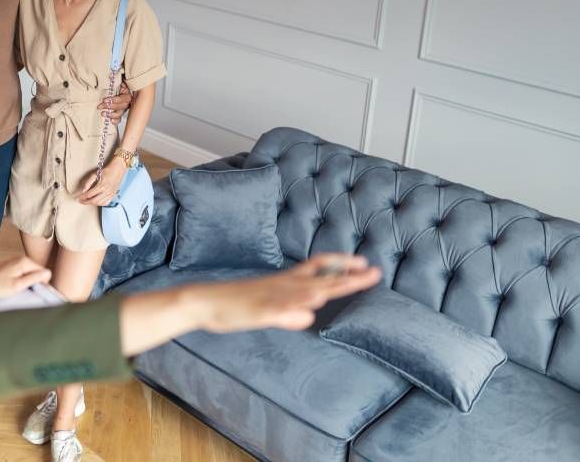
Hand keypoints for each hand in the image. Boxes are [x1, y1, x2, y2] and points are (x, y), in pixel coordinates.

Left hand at [0, 256, 51, 301]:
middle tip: (24, 291)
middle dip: (34, 282)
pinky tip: (14, 286)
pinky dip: (22, 280)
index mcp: (25, 262)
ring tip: (18, 289)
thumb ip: (34, 279)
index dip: (41, 284)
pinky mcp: (12, 266)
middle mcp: (22, 258)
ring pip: (31, 273)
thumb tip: (49, 273)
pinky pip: (24, 273)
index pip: (44, 272)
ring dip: (28, 282)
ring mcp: (16, 261)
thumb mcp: (17, 286)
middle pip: (37, 272)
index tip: (33, 292)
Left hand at [78, 157, 126, 205]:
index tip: (78, 198)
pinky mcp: (113, 195)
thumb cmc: (107, 170)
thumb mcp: (95, 174)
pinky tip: (96, 202)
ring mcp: (111, 194)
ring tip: (87, 201)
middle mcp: (107, 191)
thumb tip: (83, 190)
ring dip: (92, 204)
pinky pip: (106, 203)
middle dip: (86, 202)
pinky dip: (100, 204)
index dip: (82, 197)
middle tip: (81, 201)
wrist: (118, 169)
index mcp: (102, 186)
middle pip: (94, 201)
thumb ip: (88, 182)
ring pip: (100, 203)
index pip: (89, 194)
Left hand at [98, 81, 131, 125]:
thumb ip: (115, 79)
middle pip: (121, 106)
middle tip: (100, 106)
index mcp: (127, 93)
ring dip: (112, 114)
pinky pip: (120, 118)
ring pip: (120, 113)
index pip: (122, 98)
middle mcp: (127, 101)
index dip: (114, 100)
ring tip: (103, 114)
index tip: (105, 100)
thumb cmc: (116, 83)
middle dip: (110, 107)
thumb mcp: (117, 79)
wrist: (117, 85)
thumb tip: (110, 75)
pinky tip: (111, 121)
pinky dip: (116, 120)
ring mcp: (124, 107)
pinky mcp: (120, 112)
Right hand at [192, 254, 381, 332]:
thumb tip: (310, 315)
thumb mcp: (268, 311)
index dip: (342, 264)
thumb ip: (289, 312)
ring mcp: (270, 297)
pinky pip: (279, 307)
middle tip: (375, 271)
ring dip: (328, 285)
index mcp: (286, 282)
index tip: (364, 264)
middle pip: (321, 279)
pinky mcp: (257, 310)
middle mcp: (282, 285)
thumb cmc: (236, 305)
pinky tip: (310, 305)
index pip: (319, 268)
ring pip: (303, 290)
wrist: (204, 302)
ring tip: (351, 281)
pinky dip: (295, 305)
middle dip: (348, 276)